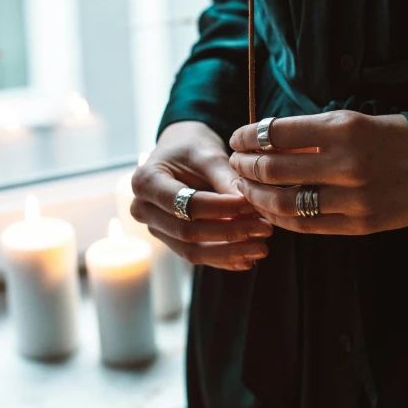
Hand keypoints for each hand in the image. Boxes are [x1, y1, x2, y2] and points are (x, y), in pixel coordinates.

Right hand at [131, 121, 271, 270]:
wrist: (179, 151)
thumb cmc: (191, 147)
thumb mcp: (208, 154)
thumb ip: (226, 179)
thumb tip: (252, 204)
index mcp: (145, 181)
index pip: (188, 203)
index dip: (223, 208)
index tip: (252, 205)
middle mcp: (143, 208)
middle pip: (188, 231)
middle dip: (230, 232)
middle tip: (264, 228)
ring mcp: (154, 227)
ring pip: (192, 250)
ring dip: (229, 252)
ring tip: (261, 248)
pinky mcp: (169, 239)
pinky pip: (195, 255)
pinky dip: (222, 259)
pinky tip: (248, 260)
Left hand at [229, 111, 407, 234]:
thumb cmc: (385, 137)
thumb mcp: (348, 121)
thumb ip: (306, 132)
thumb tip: (260, 141)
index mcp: (343, 129)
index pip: (276, 133)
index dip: (248, 136)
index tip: (237, 137)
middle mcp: (346, 164)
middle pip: (273, 168)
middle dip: (245, 165)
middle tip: (235, 162)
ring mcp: (353, 198)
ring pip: (284, 203)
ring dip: (256, 195)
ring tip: (245, 187)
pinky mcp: (360, 224)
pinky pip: (306, 226)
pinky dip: (280, 218)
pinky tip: (269, 209)